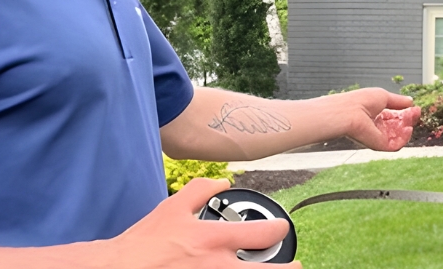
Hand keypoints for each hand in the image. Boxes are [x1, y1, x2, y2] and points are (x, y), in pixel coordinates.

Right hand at [104, 178, 299, 268]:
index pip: (264, 233)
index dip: (280, 229)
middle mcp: (219, 267)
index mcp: (215, 240)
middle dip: (289, 268)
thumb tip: (222, 181)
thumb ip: (201, 191)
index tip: (281, 229)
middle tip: (296, 265)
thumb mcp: (173, 207)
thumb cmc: (145, 243)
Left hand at [344, 88, 421, 150]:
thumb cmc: (361, 101)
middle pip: (398, 126)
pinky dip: (405, 138)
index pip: (395, 115)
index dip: (406, 112)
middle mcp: (377, 125)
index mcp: (376, 113)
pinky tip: (408, 129)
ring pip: (399, 136)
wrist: (349, 113)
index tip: (415, 108)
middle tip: (415, 113)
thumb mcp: (383, 96)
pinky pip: (397, 145)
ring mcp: (378, 136)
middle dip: (409, 119)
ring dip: (408, 129)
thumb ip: (398, 100)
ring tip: (411, 122)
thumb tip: (410, 101)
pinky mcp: (379, 145)